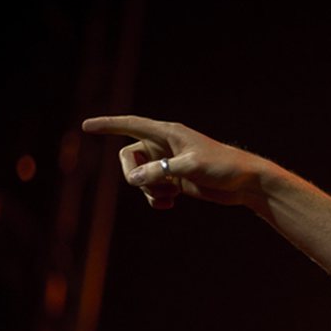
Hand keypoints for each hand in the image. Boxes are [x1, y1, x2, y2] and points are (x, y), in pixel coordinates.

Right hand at [82, 115, 265, 208]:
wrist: (244, 182)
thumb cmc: (223, 167)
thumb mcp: (190, 167)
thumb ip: (161, 171)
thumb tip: (134, 178)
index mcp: (168, 133)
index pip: (131, 125)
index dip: (108, 125)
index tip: (86, 126)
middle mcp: (165, 146)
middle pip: (128, 157)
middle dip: (133, 174)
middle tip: (148, 185)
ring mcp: (168, 164)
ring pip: (138, 176)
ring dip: (146, 190)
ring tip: (168, 197)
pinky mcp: (174, 180)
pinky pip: (150, 190)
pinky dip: (154, 198)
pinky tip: (169, 205)